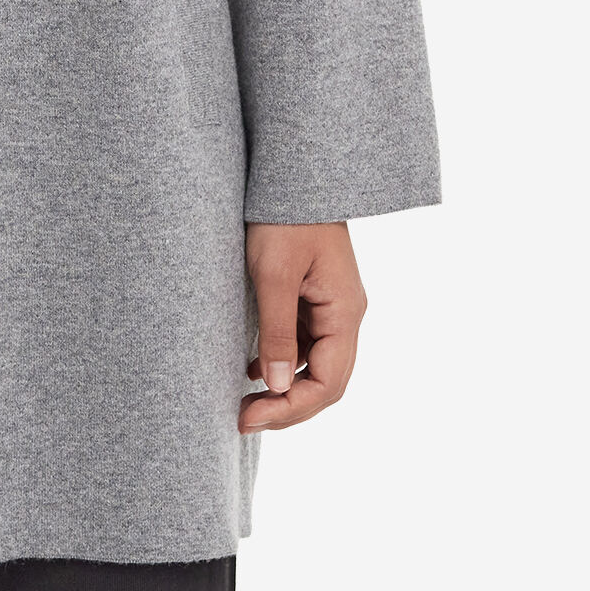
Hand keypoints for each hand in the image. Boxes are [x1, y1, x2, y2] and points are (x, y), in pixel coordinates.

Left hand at [238, 220, 364, 432]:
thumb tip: (278, 388)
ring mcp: (332, 305)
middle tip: (243, 418)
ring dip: (285, 388)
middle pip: (326, 381)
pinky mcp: (315, 295)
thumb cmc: (283, 215)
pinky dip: (283, 362)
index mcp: (345, 312)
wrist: (292, 172)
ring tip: (245, 401)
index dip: (291, 409)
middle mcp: (346, 314)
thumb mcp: (274, 273)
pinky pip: (306, 342)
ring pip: (317, 364)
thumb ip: (278, 332)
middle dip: (288, 406)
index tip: (249, 417)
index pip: (328, 384)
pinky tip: (253, 370)